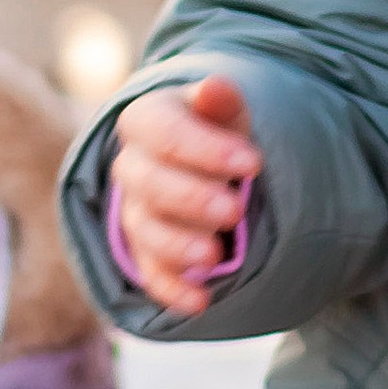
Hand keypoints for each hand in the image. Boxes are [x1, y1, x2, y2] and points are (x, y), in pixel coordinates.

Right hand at [110, 75, 260, 319]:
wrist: (213, 166)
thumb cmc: (222, 132)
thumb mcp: (228, 113)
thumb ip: (222, 104)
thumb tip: (216, 86)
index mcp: (147, 121)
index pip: (161, 131)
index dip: (204, 148)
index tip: (254, 162)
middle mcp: (133, 167)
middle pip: (146, 183)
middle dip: (191, 198)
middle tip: (235, 210)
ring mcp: (136, 212)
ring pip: (143, 230)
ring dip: (177, 244)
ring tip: (214, 255)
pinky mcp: (146, 253)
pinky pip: (150, 274)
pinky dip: (172, 290)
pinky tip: (200, 301)